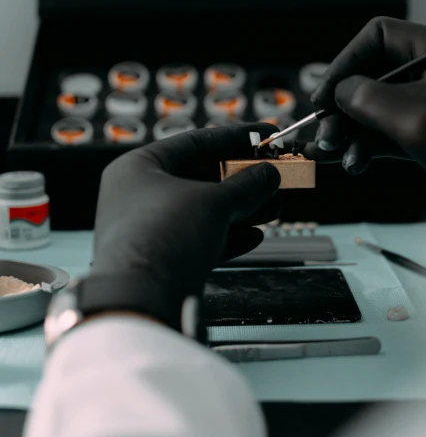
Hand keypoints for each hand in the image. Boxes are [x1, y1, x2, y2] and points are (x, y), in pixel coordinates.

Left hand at [93, 123, 279, 298]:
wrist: (140, 300)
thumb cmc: (160, 238)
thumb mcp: (213, 202)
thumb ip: (246, 185)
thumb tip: (268, 174)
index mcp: (139, 168)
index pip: (195, 143)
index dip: (235, 137)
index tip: (265, 135)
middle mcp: (139, 196)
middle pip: (201, 178)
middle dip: (243, 180)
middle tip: (274, 175)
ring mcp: (149, 230)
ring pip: (204, 212)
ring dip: (242, 209)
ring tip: (275, 206)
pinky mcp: (161, 261)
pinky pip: (199, 240)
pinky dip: (227, 236)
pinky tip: (254, 235)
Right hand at [307, 17, 425, 189]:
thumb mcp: (414, 116)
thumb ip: (367, 97)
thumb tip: (339, 92)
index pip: (378, 37)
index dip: (345, 62)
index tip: (323, 95)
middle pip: (371, 76)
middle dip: (342, 106)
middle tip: (324, 134)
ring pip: (376, 110)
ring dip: (349, 132)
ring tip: (333, 155)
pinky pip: (387, 135)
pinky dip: (366, 147)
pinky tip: (352, 164)